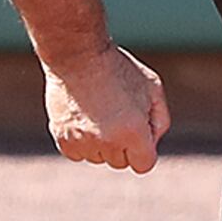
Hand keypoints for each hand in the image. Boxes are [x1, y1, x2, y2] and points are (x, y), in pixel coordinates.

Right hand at [43, 45, 169, 171]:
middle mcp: (108, 143)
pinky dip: (81, 141)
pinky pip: (78, 154)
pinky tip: (84, 117)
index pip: (144, 164)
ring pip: (97, 158)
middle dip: (122, 143)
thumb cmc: (118, 69)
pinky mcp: (62, 139)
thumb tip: (150, 143)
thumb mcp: (152, 88)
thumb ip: (159, 121)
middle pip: (120, 162)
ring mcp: (83, 143)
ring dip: (101, 143)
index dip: (143, 147)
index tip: (137, 128)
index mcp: (134, 132)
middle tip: (116, 112)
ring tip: (99, 111)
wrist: (77, 55)